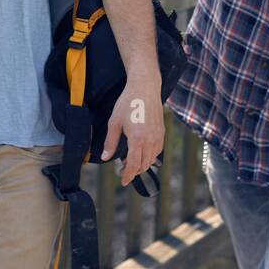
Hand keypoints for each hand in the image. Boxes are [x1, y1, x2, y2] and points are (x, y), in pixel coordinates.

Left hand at [102, 72, 164, 186]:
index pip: (133, 165)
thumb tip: (106, 157)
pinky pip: (157, 151)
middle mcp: (150, 140)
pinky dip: (150, 157)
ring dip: (142, 165)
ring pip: (151, 159)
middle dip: (133, 171)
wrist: (145, 87)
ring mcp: (158, 136)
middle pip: (143, 165)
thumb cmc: (128, 102)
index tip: (122, 181)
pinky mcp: (162, 132)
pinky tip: (142, 153)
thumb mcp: (114, 122)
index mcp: (137, 139)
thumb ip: (110, 142)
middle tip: (123, 171)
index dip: (127, 175)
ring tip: (131, 162)